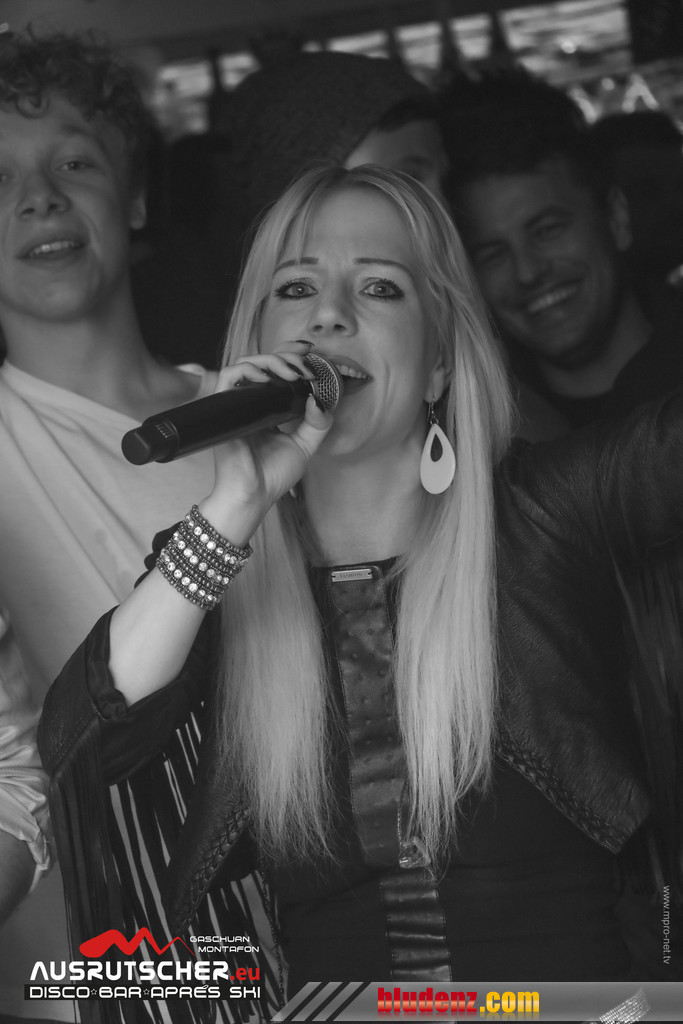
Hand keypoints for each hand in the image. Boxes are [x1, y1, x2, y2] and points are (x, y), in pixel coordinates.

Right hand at [201, 342, 333, 540]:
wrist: (253, 496)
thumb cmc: (273, 475)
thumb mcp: (305, 446)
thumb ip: (317, 423)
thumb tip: (319, 397)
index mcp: (267, 408)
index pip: (276, 372)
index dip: (290, 356)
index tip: (310, 352)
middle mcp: (250, 403)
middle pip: (262, 362)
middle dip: (286, 354)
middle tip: (305, 364)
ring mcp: (235, 404)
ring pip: (246, 364)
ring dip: (272, 361)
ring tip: (293, 373)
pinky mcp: (223, 409)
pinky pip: (228, 377)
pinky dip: (247, 370)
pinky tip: (267, 378)